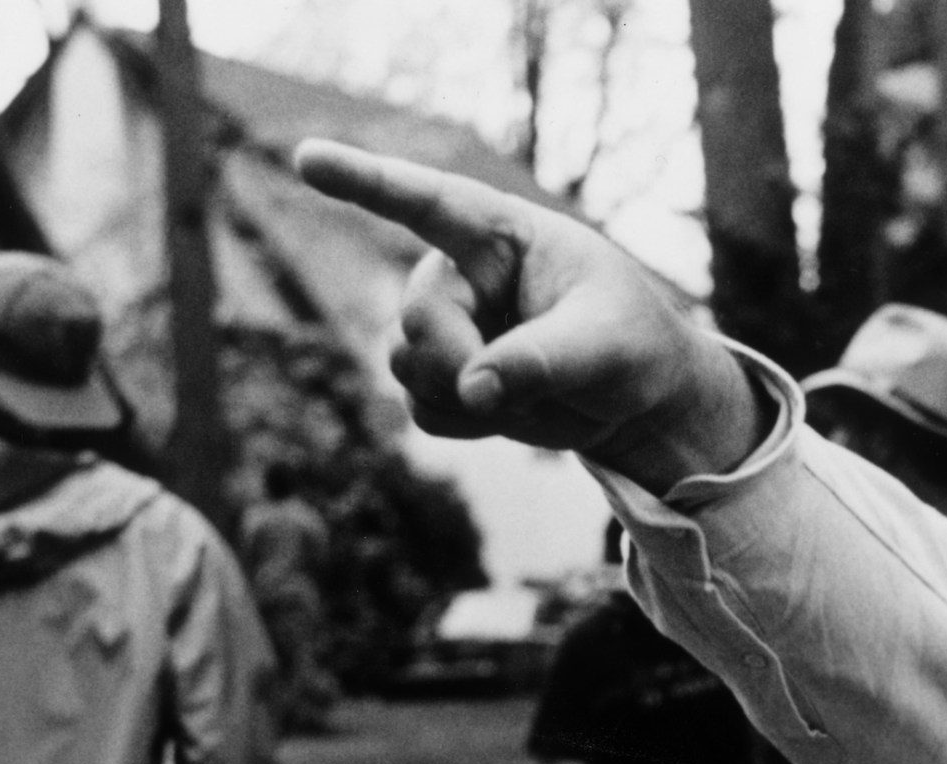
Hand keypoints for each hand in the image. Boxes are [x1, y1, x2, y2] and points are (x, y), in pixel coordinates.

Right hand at [293, 140, 767, 490]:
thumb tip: (474, 389)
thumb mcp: (606, 346)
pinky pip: (422, 410)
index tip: (307, 157)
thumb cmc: (634, 346)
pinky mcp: (445, 379)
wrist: (639, 401)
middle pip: (416, 315)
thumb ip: (541, 360)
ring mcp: (449, 327)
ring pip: (406, 365)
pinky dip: (464, 424)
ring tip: (528, 389)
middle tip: (518, 382)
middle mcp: (463, 274)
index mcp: (503, 235)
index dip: (366, 180)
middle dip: (457, 359)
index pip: (428, 201)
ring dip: (461, 395)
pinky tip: (509, 411)